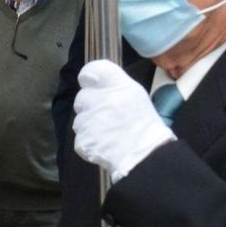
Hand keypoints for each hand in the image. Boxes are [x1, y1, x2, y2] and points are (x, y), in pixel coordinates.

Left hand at [73, 60, 174, 178]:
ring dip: (89, 126)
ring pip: (80, 120)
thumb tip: (95, 82)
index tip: (92, 85)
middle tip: (107, 117)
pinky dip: (90, 143)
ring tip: (108, 134)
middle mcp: (100, 99)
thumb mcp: (135, 95)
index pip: (93, 70)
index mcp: (117, 85)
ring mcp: (89, 120)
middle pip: (82, 97)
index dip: (89, 78)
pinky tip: (105, 145)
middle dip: (90, 107)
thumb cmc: (144, 126)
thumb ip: (115, 85)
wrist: (145, 156)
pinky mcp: (83, 139)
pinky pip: (81, 138)